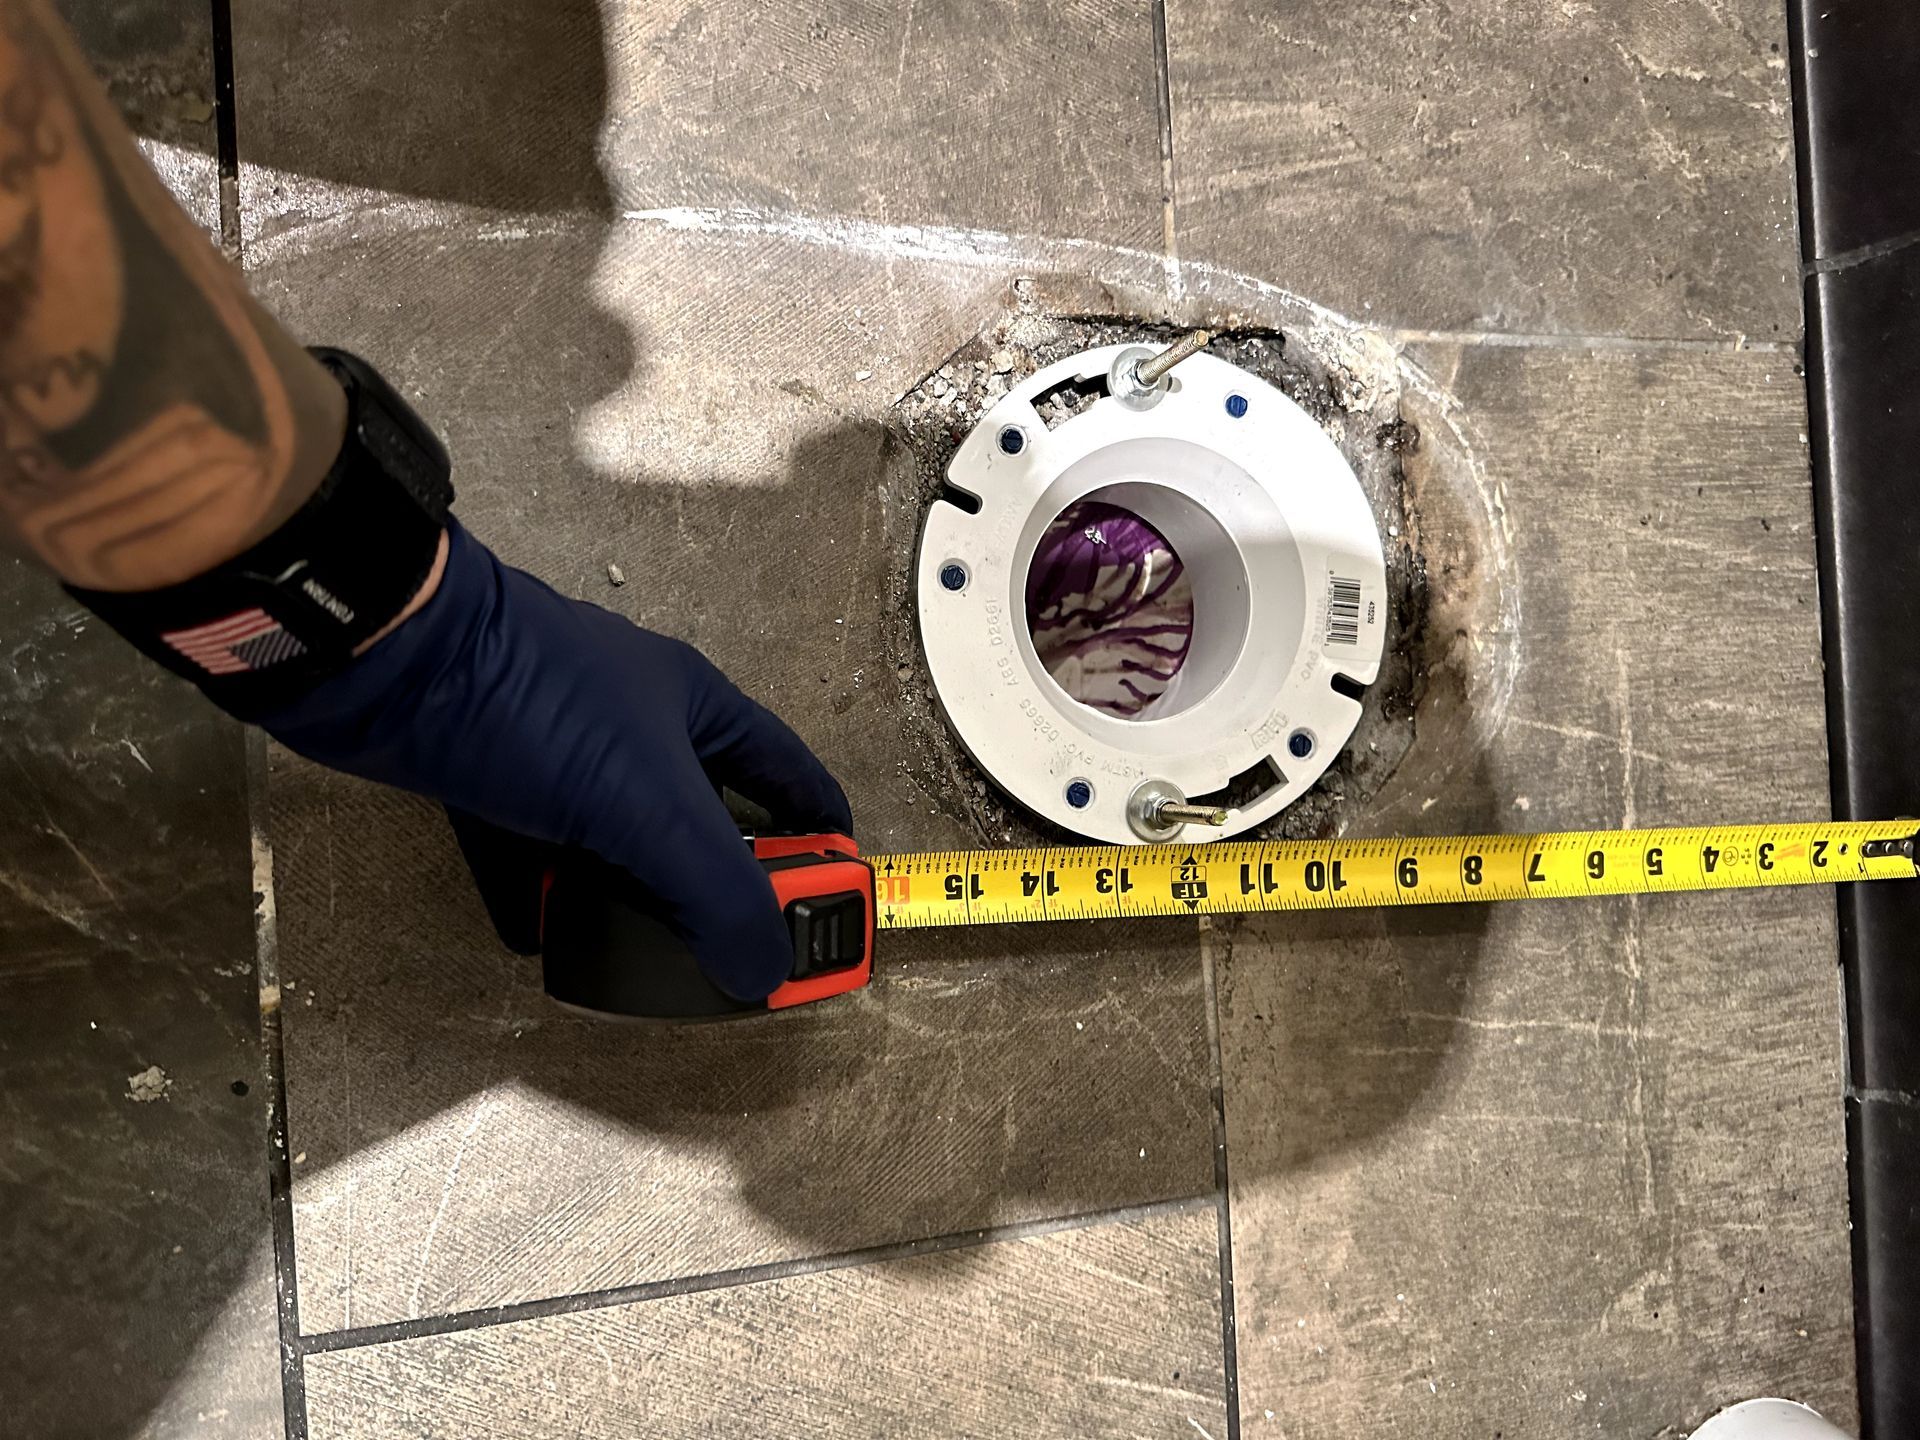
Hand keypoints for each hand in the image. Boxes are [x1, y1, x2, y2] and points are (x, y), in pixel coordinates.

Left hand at [251, 519, 852, 999]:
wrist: (389, 664)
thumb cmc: (529, 696)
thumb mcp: (649, 805)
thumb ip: (717, 891)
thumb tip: (762, 968)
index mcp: (697, 710)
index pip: (791, 778)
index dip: (822, 841)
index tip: (834, 907)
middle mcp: (638, 729)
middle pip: (707, 823)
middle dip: (721, 888)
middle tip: (735, 953)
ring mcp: (565, 756)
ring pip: (622, 844)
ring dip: (634, 900)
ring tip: (646, 956)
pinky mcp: (497, 783)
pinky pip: (537, 856)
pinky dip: (547, 900)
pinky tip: (550, 937)